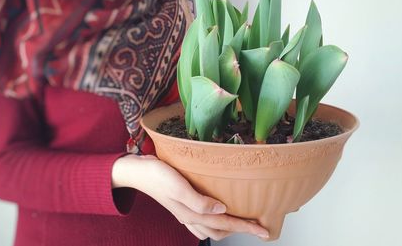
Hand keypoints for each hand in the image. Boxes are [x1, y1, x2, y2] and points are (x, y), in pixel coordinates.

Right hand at [112, 154, 268, 240]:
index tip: (264, 231)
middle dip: (240, 229)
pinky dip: (213, 222)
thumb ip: (199, 201)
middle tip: (257, 224)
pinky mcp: (181, 205)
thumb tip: (222, 210)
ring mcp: (184, 212)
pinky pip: (201, 221)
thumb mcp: (178, 186)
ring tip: (242, 219)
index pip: (226, 223)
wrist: (137, 171)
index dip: (247, 227)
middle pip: (221, 230)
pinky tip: (216, 212)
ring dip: (228, 227)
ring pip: (211, 228)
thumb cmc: (156, 175)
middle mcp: (190, 216)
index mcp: (192, 213)